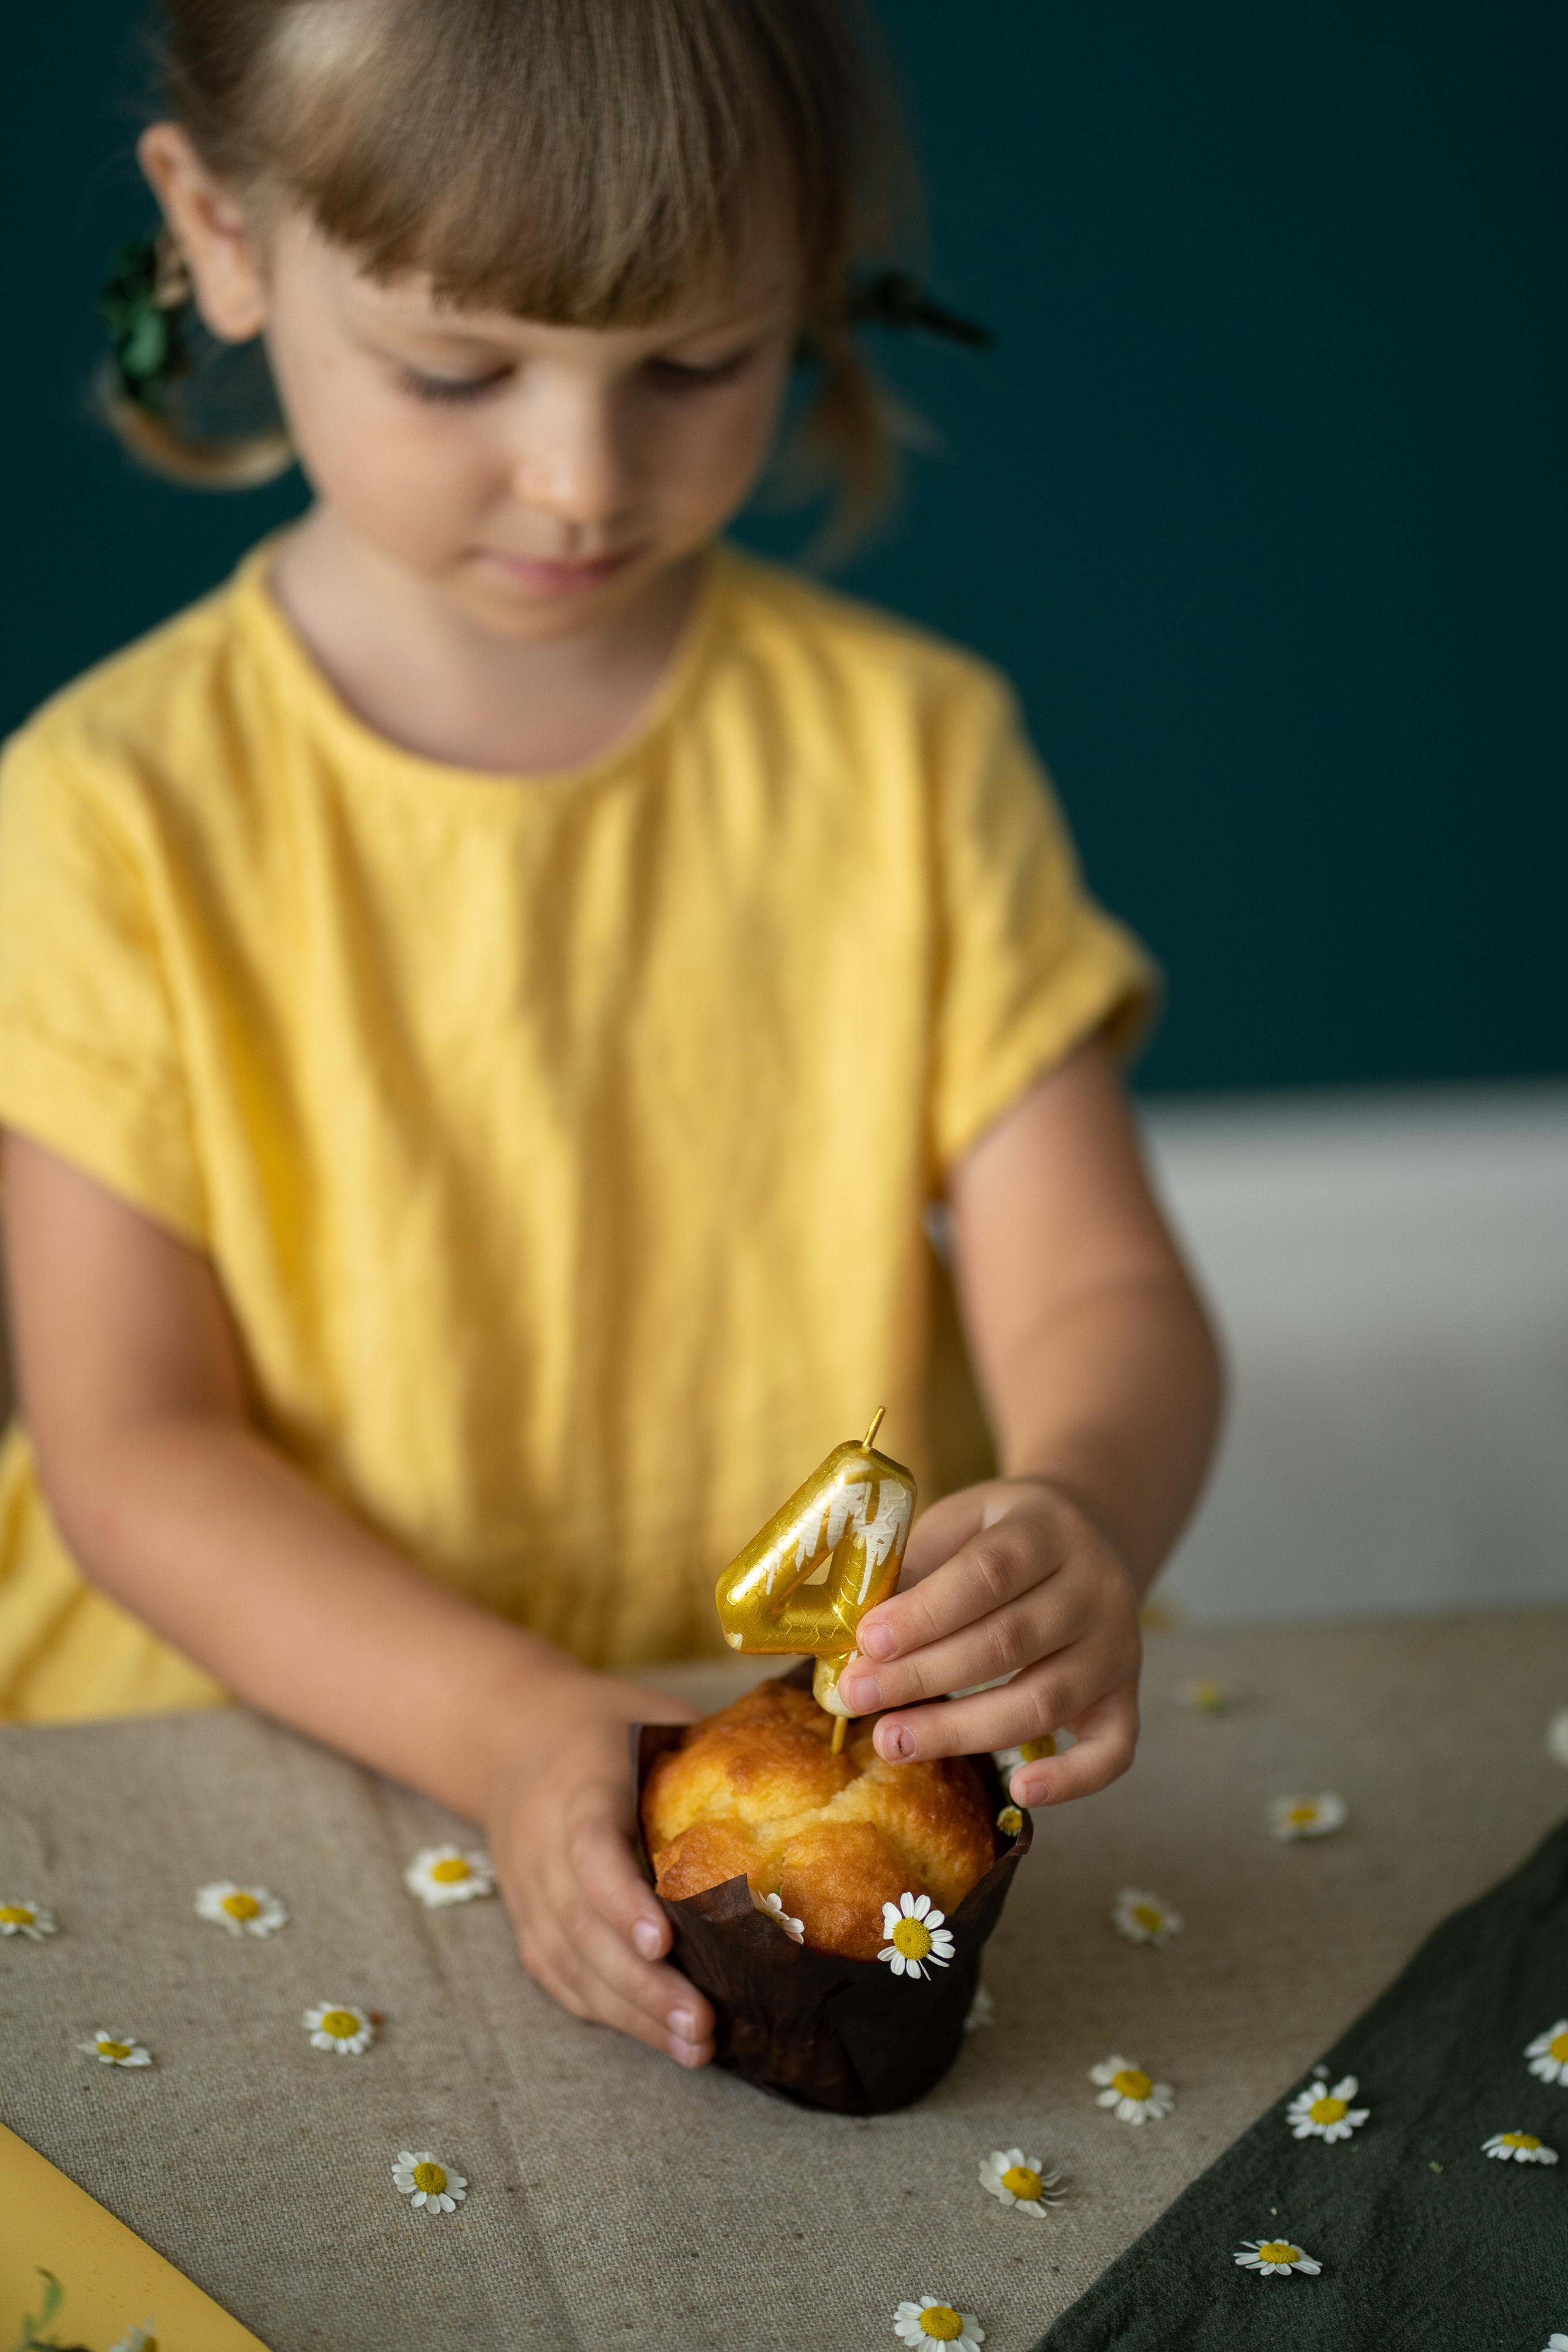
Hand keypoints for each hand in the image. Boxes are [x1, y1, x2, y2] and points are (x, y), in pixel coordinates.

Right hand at [478, 1662, 715, 2067]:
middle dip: (642, 1985)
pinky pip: (562, 1979)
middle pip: (583, 1929)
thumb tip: (797, 1771)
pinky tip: (659, 2038)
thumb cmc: (604, 1730)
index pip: (590, 1851)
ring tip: (695, 2048)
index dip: (622, 1901)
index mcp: (580, 1791)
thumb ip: (706, 1750)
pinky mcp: (530, 1926)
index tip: (664, 1942)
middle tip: (703, 2025)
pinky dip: (608, 2013)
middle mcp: (543, 1850)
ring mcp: (530, 1895)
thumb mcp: (650, 1721)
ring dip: (632, 2013)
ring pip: (573, 1966)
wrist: (512, 1741)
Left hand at [834, 1477, 1142, 1807]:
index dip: (926, 1613)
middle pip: (1009, 1642)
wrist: (1088, 1530)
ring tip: (893, 1741)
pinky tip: (1020, 1791)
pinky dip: (1073, 1779)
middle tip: (857, 1697)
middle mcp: (1094, 1588)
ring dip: (964, 1730)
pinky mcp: (1127, 1694)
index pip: (989, 1574)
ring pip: (1047, 1700)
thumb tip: (854, 1638)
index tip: (867, 1641)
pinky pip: (1114, 1748)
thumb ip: (917, 1569)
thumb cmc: (1002, 1534)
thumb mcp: (960, 1522)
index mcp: (1047, 1531)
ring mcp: (1118, 1646)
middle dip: (923, 1676)